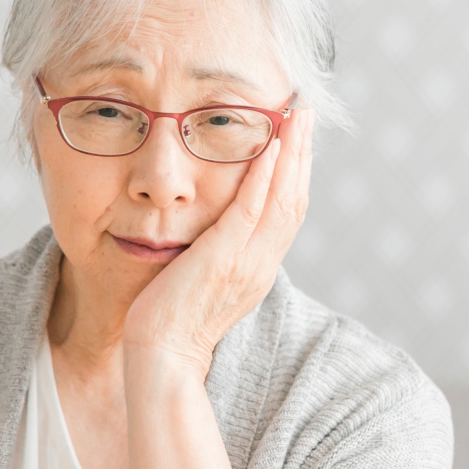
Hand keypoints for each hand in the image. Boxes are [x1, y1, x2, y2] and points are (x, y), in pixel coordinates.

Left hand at [123, 109, 313, 373]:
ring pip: (282, 199)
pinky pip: (252, 210)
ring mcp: (248, 262)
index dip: (298, 172)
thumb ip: (220, 252)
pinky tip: (271, 147)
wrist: (162, 355)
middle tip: (306, 113)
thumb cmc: (171, 320)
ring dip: (292, 154)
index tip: (299, 138)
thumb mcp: (206, 280)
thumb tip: (217, 228)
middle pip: (296, 199)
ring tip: (296, 117)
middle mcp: (263, 264)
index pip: (289, 212)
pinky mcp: (224, 259)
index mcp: (260, 268)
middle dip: (303, 153)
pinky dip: (265, 176)